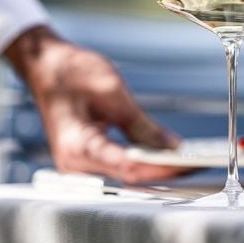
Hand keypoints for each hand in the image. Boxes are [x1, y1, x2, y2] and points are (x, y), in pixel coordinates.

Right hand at [4, 26, 184, 182]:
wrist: (44, 64)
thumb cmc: (69, 72)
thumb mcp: (112, 91)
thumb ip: (141, 123)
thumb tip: (171, 146)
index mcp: (77, 147)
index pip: (129, 167)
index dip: (162, 168)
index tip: (190, 163)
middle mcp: (74, 164)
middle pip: (128, 177)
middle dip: (165, 172)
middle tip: (199, 165)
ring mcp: (79, 164)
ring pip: (125, 175)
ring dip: (157, 169)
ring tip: (190, 162)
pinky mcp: (86, 158)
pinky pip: (119, 166)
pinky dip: (143, 161)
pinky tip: (167, 156)